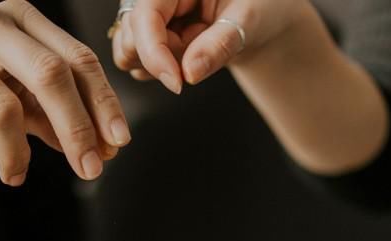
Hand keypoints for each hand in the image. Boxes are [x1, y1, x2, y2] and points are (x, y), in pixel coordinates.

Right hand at [0, 0, 130, 184]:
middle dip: (76, 128)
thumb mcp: (26, 104)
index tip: (118, 145)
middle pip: (49, 73)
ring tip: (16, 176)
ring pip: (2, 105)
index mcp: (22, 21)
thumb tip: (106, 150)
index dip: (103, 104)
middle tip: (90, 171)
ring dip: (17, 152)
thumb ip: (62, 120)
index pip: (77, 59)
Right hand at [110, 0, 307, 91]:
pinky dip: (162, 69)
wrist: (262, 17)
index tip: (177, 84)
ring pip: (128, 54)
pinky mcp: (147, 35)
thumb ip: (220, 45)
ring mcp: (147, 15)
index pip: (144, 16)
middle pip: (129, 38)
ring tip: (196, 48)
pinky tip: (187, 53)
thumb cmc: (260, 7)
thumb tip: (189, 74)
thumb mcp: (249, 19)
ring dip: (160, 65)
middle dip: (161, 60)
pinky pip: (138, 64)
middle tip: (199, 51)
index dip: (154, 53)